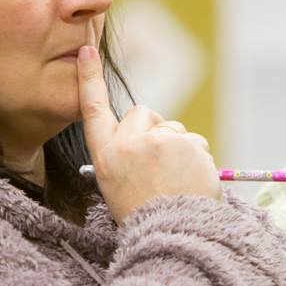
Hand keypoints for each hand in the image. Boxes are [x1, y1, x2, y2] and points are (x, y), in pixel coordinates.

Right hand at [77, 44, 220, 221]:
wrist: (173, 235)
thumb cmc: (145, 216)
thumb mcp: (118, 186)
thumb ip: (125, 155)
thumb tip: (143, 137)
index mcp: (105, 155)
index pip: (93, 109)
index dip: (89, 78)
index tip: (88, 50)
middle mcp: (128, 144)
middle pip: (143, 112)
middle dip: (154, 129)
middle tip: (159, 164)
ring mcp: (159, 141)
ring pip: (174, 129)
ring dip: (178, 147)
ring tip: (176, 181)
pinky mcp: (186, 144)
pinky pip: (195, 142)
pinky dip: (197, 158)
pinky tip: (191, 182)